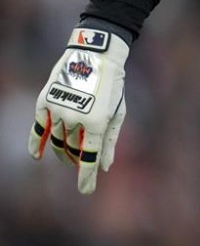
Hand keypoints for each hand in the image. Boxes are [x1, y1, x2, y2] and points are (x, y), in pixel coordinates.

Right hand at [29, 26, 128, 193]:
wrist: (95, 54)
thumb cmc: (112, 84)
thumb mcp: (118, 111)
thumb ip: (110, 140)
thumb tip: (106, 166)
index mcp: (97, 122)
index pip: (89, 158)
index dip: (86, 178)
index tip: (86, 191)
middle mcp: (75, 118)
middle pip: (71, 149)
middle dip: (75, 159)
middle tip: (78, 162)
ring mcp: (58, 109)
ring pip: (56, 139)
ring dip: (61, 149)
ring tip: (67, 154)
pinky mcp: (45, 101)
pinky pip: (38, 127)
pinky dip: (36, 142)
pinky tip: (36, 154)